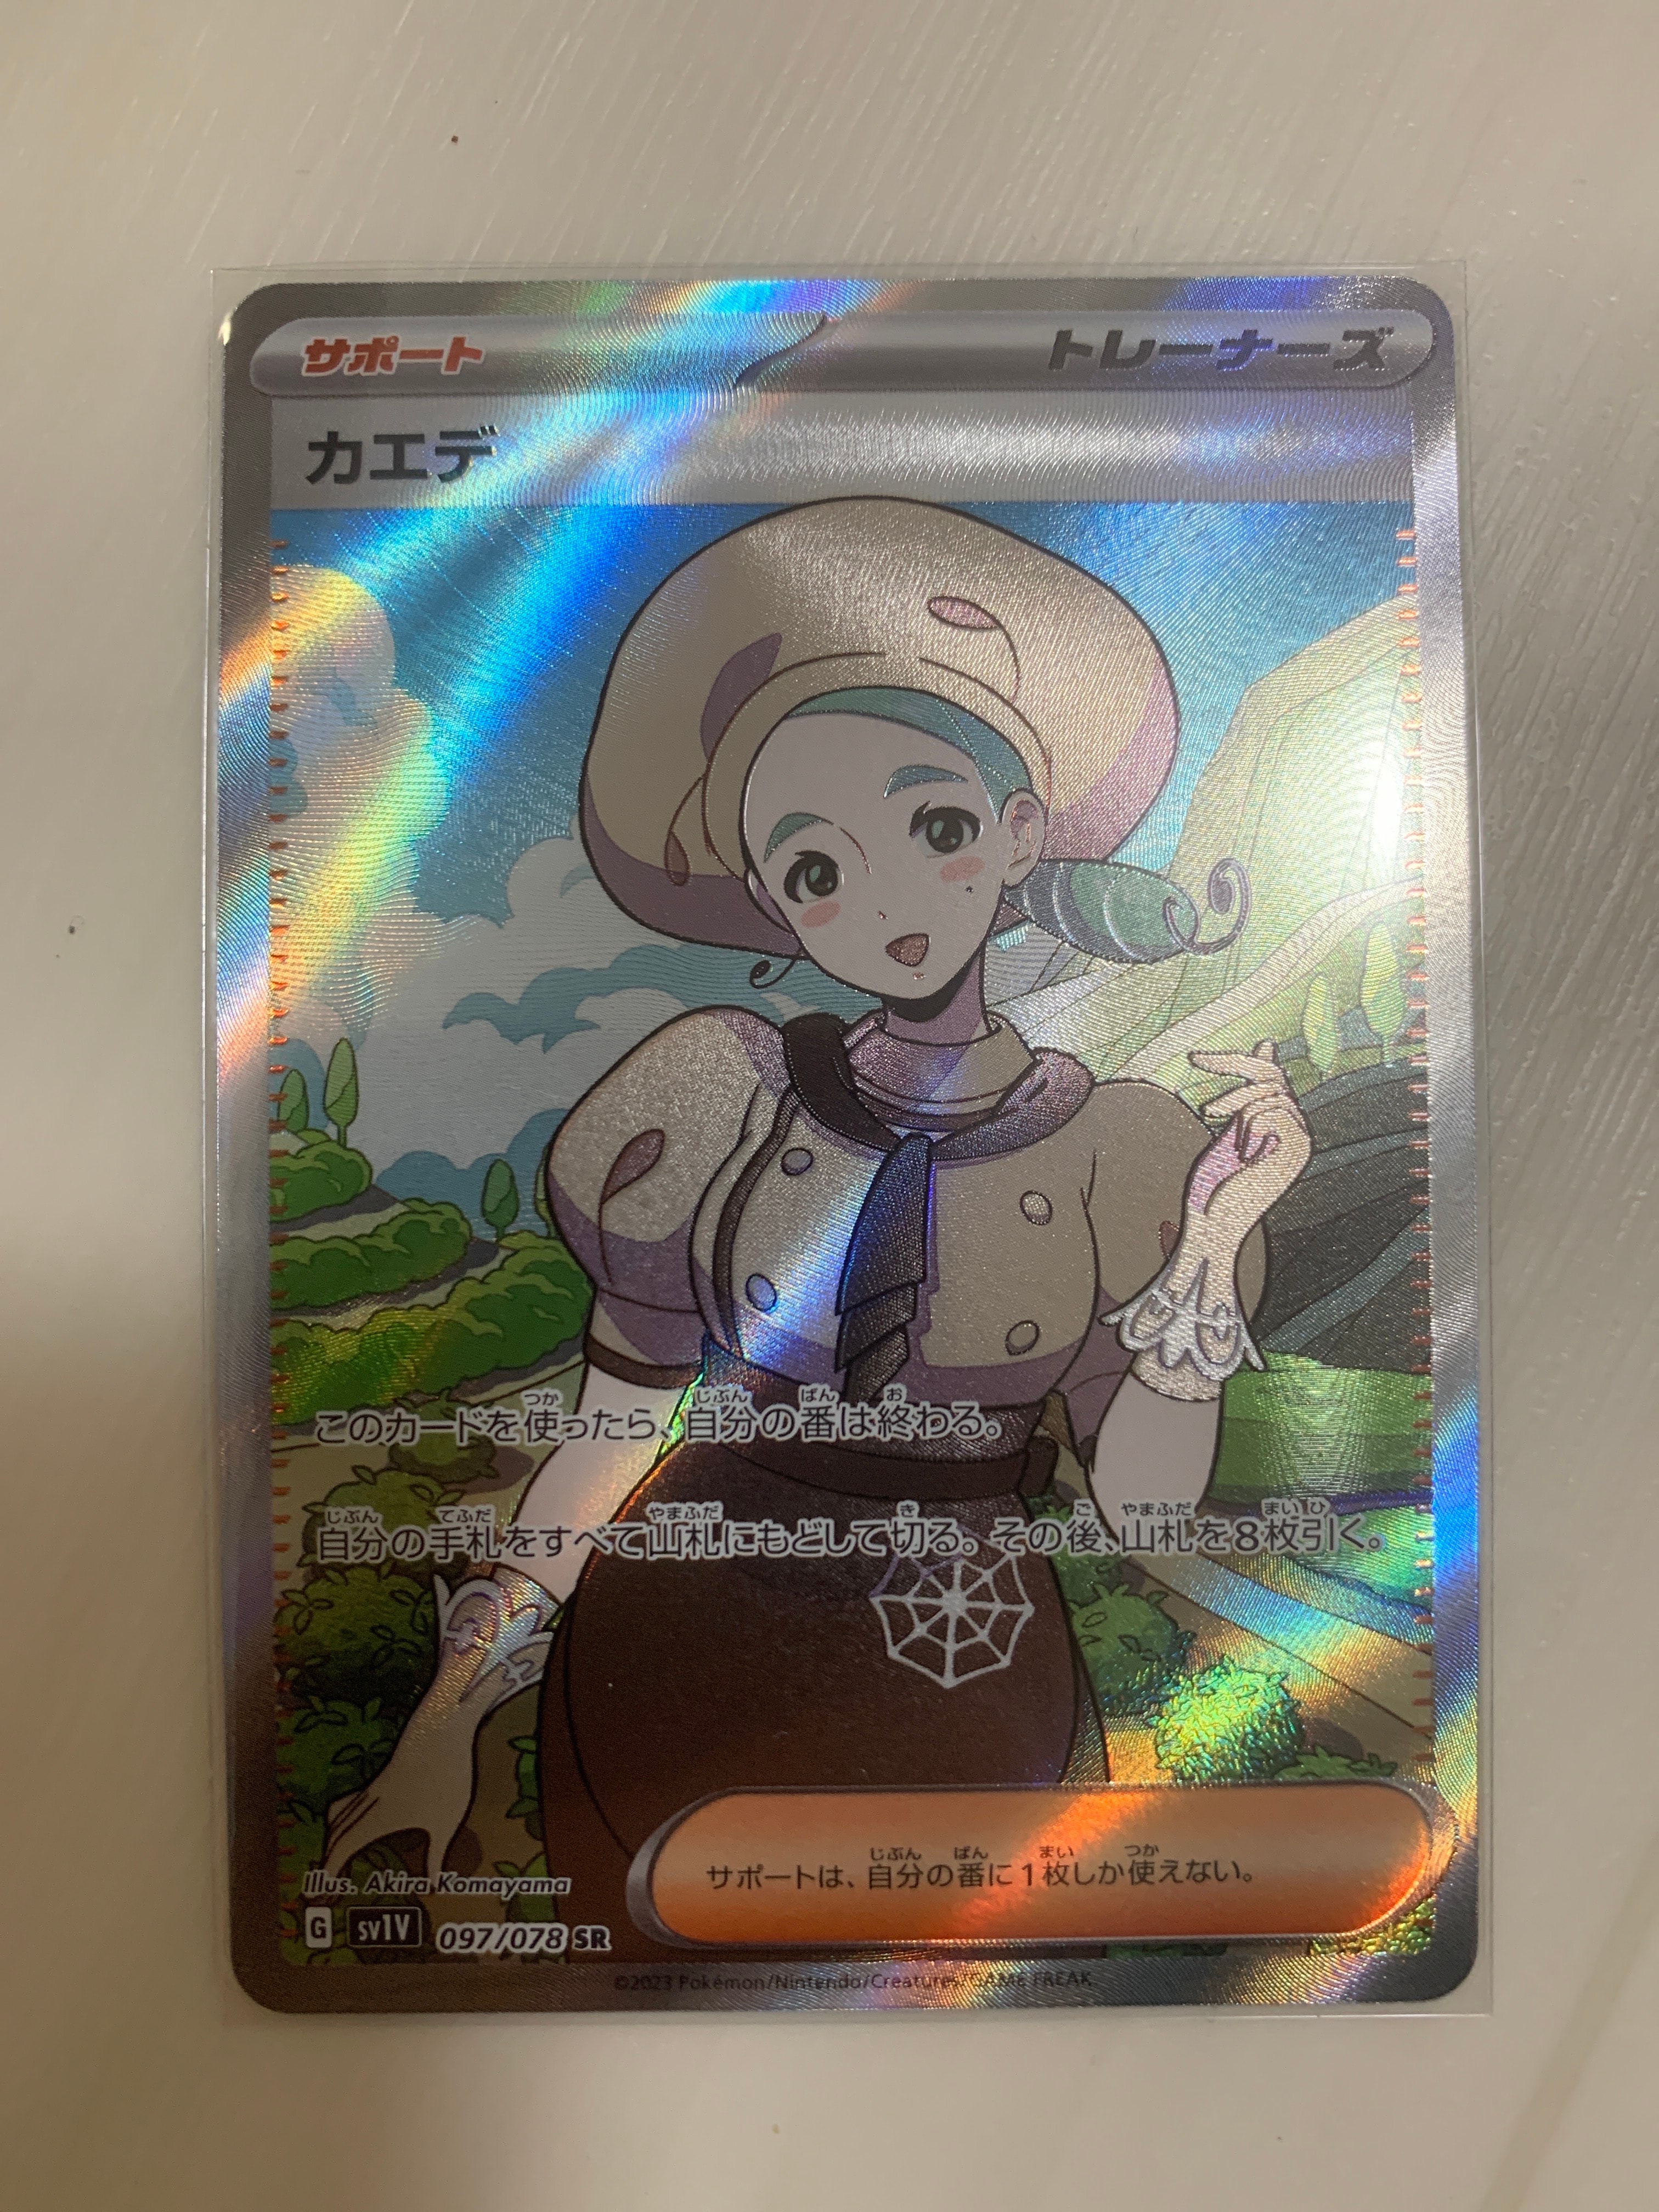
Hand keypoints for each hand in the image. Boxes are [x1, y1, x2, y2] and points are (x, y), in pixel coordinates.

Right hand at [323, 1698, 477, 1879]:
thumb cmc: (446, 1776)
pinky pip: (352, 1800)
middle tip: (326, 1879)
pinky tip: (359, 1822)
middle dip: (328, 1857)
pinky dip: (345, 1817)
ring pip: (341, 1814)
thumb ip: (437, 1855)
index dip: (331, 1867)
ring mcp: (375, 1785)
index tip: (323, 1886)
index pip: (345, 1845)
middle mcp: (370, 1801)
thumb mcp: (446, 1822)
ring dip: (334, 1836)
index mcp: (380, 1817)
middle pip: (337, 1831)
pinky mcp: (383, 1774)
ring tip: (337, 1854)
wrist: (443, 1728)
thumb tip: (435, 1884)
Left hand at [1181, 1040, 1311, 1255]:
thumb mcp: (1230, 1130)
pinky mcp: (1296, 1152)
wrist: (1214, 1226)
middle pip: (1274, 1075)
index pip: (1272, 1077)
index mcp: (1284, 1127)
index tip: (1195, 1058)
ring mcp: (1300, 1143)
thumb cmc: (1217, 1187)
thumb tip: (1265, 1051)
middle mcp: (1298, 1132)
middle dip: (1233, 1063)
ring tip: (1215, 1122)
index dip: (1239, 1060)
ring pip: (1270, 1091)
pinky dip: (1248, 1124)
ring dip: (1234, 1102)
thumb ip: (1246, 1098)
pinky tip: (1242, 1152)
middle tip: (1194, 1060)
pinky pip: (1272, 1111)